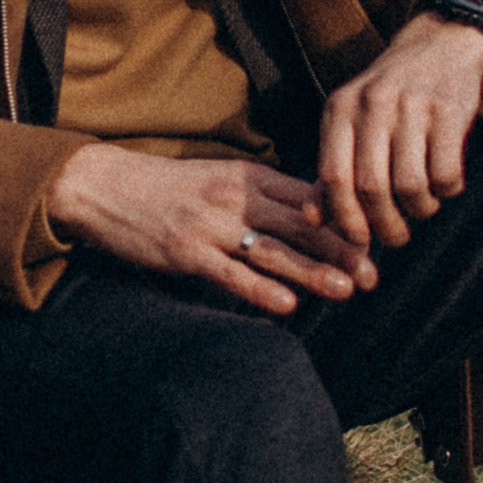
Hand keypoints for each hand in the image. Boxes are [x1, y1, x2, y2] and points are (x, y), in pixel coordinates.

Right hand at [46, 142, 379, 319]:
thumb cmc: (167, 187)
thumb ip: (263, 194)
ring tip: (346, 290)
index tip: (376, 238)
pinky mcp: (187, 253)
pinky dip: (260, 290)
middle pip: (299, 224)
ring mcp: (211, 226)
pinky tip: (287, 306)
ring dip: (312, 273)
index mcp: (248, 176)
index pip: (307, 196)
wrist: (106, 187)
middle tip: (373, 274)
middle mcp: (235, 198)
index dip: (345, 218)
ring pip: (273, 251)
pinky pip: (230, 274)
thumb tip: (311, 214)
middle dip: (341, 249)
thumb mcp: (220, 177)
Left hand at [316, 13, 482, 260]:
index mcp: (340, 108)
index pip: (333, 176)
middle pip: (372, 186)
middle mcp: (372, 104)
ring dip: (420, 209)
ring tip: (423, 207)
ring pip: (411, 184)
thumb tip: (314, 220)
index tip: (359, 241)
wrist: (440, 44)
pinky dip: (447, 189)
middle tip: (396, 237)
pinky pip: (446, 170)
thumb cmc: (390, 98)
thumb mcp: (351, 122)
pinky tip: (445, 184)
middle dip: (385, 225)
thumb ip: (331, 169)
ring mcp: (412, 104)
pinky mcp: (450, 109)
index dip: (345, 218)